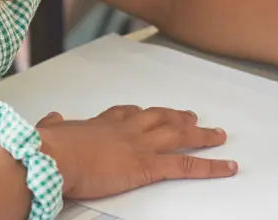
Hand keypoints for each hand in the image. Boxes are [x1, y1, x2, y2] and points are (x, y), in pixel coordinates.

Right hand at [34, 105, 235, 199]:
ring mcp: (139, 144)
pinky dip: (210, 166)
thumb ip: (54, 126)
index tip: (147, 111)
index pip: (126, 113)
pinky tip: (226, 166)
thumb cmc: (51, 149)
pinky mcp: (148, 165)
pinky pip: (187, 165)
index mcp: (101, 123)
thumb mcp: (52, 133)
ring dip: (201, 135)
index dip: (141, 112)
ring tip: (218, 135)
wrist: (55, 157)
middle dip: (177, 117)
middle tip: (193, 116)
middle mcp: (125, 128)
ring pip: (178, 135)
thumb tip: (52, 119)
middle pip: (159, 118)